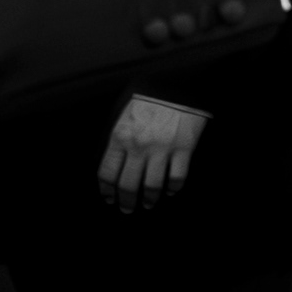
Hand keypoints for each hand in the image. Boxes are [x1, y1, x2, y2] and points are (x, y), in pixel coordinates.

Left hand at [97, 96, 205, 211]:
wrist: (179, 83)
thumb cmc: (150, 98)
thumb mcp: (125, 114)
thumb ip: (119, 138)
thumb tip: (116, 163)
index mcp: (120, 136)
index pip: (107, 172)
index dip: (107, 190)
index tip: (109, 198)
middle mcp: (139, 145)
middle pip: (127, 184)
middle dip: (126, 201)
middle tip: (127, 209)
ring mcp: (162, 148)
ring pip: (152, 185)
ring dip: (149, 199)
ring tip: (148, 204)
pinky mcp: (184, 148)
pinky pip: (177, 177)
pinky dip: (173, 188)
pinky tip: (170, 191)